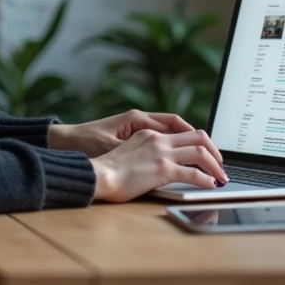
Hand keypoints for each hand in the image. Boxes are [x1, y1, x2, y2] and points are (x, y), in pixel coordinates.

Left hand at [48, 109, 195, 157]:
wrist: (67, 144)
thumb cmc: (86, 144)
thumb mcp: (112, 148)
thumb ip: (139, 152)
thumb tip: (164, 160)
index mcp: (138, 120)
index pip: (176, 123)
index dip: (195, 137)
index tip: (209, 151)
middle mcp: (141, 122)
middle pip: (180, 128)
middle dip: (201, 144)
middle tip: (216, 160)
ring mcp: (139, 131)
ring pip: (173, 135)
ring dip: (190, 147)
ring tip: (208, 163)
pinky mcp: (134, 140)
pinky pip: (163, 142)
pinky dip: (176, 151)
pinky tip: (184, 164)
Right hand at [89, 128, 226, 202]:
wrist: (98, 175)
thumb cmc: (108, 171)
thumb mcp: (129, 153)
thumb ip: (147, 153)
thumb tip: (160, 166)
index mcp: (150, 134)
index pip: (184, 132)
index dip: (201, 143)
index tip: (207, 154)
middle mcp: (158, 140)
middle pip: (199, 137)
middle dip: (215, 151)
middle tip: (220, 165)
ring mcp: (162, 154)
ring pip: (201, 153)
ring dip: (216, 166)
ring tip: (221, 177)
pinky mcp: (163, 170)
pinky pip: (194, 174)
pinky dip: (206, 180)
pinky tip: (211, 186)